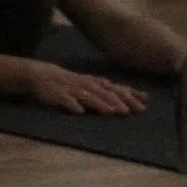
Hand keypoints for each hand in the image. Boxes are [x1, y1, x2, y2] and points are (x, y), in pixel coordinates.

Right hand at [25, 62, 146, 115]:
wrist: (43, 75)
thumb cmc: (72, 82)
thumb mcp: (93, 84)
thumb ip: (113, 91)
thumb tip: (142, 96)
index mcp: (95, 82)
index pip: (116, 88)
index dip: (130, 95)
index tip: (144, 103)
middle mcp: (86, 84)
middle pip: (105, 93)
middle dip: (118, 101)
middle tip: (130, 111)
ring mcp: (72, 89)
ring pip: (88, 96)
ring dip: (99, 104)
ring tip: (110, 112)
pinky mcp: (58, 95)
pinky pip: (66, 100)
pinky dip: (73, 105)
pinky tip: (79, 112)